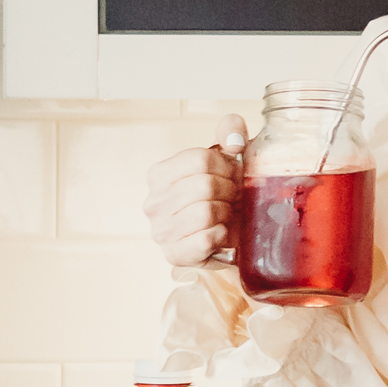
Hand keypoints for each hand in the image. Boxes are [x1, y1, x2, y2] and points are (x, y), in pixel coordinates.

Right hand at [143, 113, 246, 267]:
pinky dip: (221, 236)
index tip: (233, 175)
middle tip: (233, 198)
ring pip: (205, 212)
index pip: (199, 159)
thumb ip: (229, 136)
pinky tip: (220, 233)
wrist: (223, 239)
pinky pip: (205, 240)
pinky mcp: (174, 254)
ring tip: (226, 215)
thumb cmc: (221, 198)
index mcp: (160, 174)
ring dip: (226, 214)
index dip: (226, 167)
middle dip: (229, 192)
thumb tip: (233, 132)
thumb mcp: (225, 162)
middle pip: (204, 185)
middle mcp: (153, 202)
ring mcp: (161, 230)